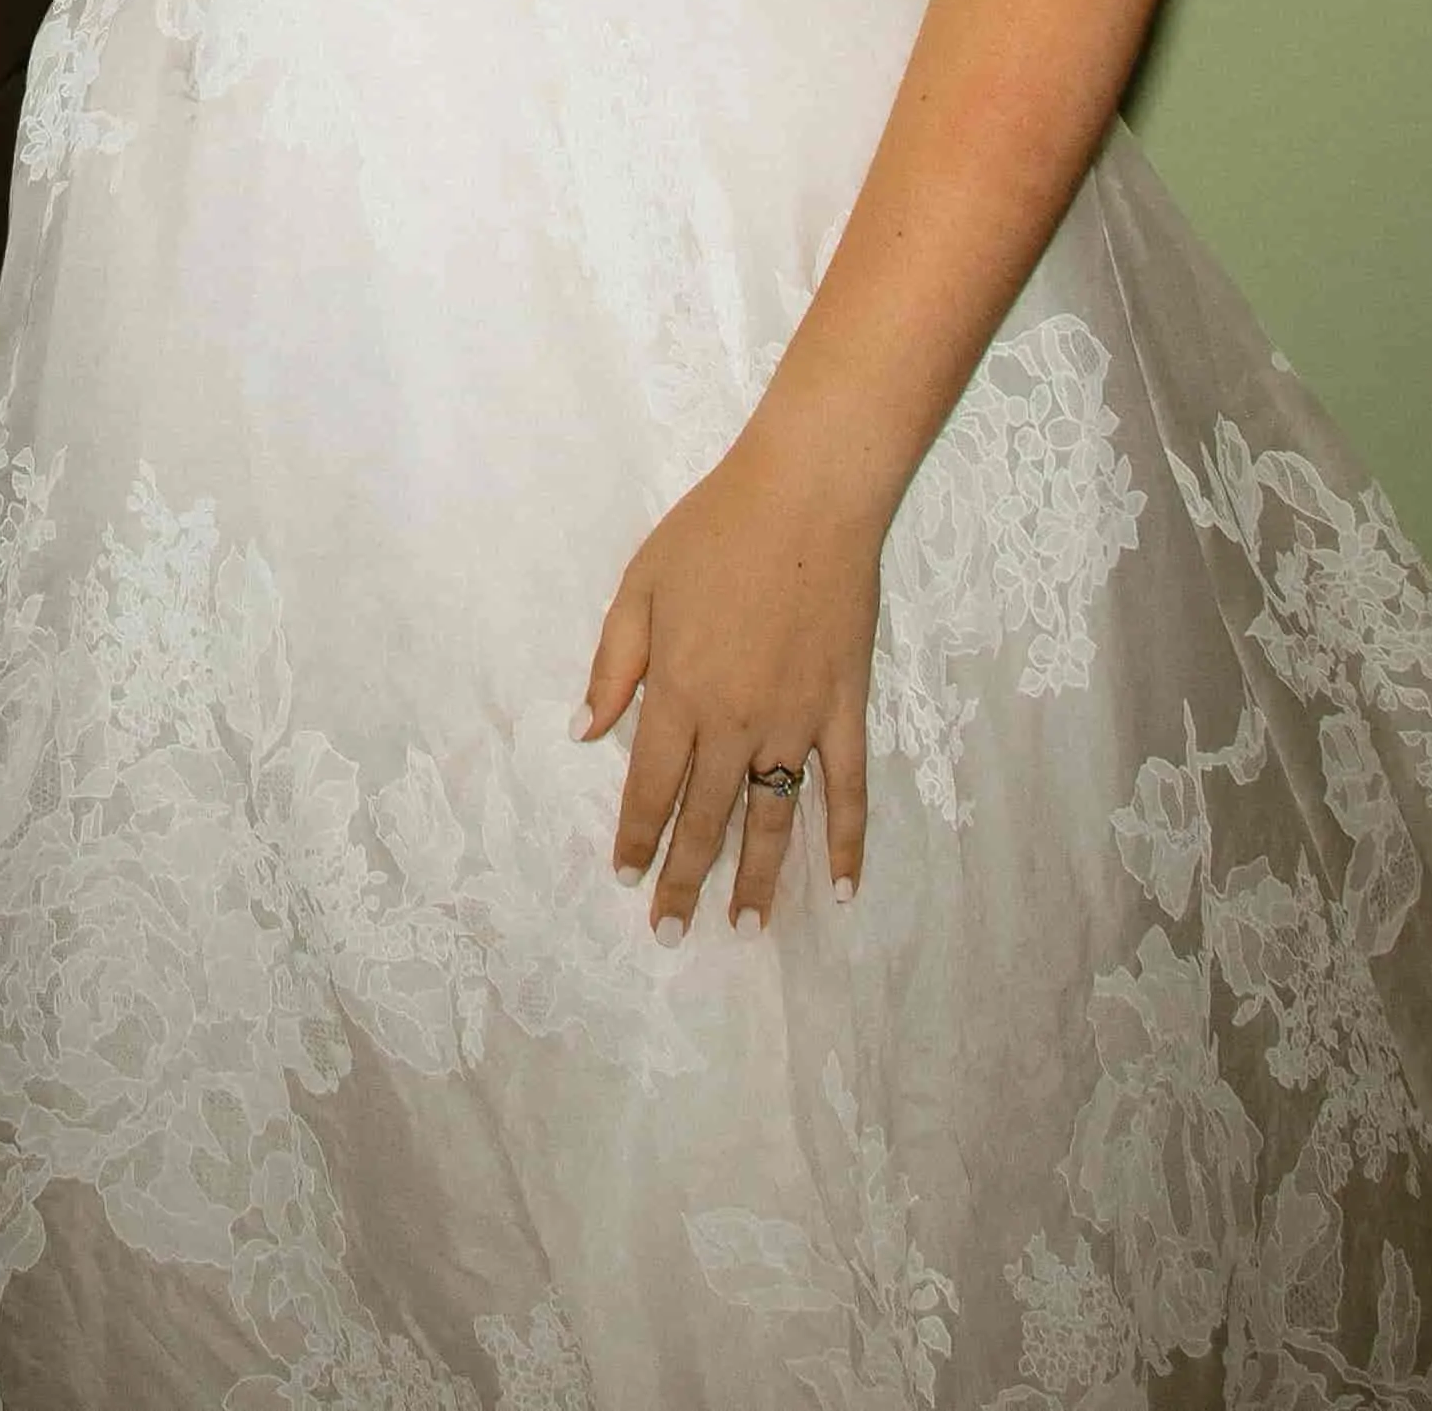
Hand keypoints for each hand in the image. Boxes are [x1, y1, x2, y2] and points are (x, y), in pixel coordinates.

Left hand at [580, 426, 882, 937]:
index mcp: (678, 694)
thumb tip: (584, 732)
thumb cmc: (714, 532)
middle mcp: (735, 722)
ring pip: (774, 817)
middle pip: (706, 818)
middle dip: (685, 880)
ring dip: (759, 879)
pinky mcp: (845, 709)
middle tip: (672, 935)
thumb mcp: (639, 589)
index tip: (628, 880)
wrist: (808, 497)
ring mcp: (796, 721)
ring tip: (747, 930)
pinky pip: (848, 788)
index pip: (651, 788)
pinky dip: (846, 841)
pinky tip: (842, 887)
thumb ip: (612, 666)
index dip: (638, 839)